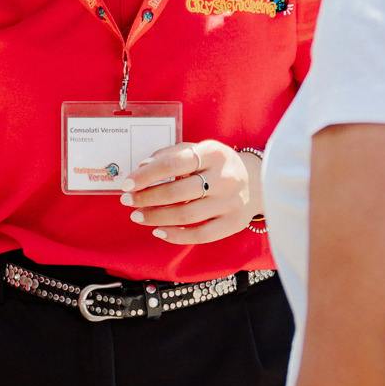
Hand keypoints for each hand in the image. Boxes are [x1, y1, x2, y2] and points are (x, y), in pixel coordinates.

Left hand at [121, 140, 258, 245]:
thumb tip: (141, 168)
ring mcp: (231, 202)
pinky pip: (201, 235)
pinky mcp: (233, 223)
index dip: (146, 175)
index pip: (173, 164)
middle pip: (178, 191)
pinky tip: (158, 230)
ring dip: (156, 216)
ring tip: (137, 215)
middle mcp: (225, 178)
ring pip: (187, 214)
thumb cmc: (217, 165)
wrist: (257, 180)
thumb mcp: (200, 150)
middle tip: (127, 201)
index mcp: (214, 153)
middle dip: (147, 197)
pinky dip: (176, 235)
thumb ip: (172, 155)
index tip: (127, 184)